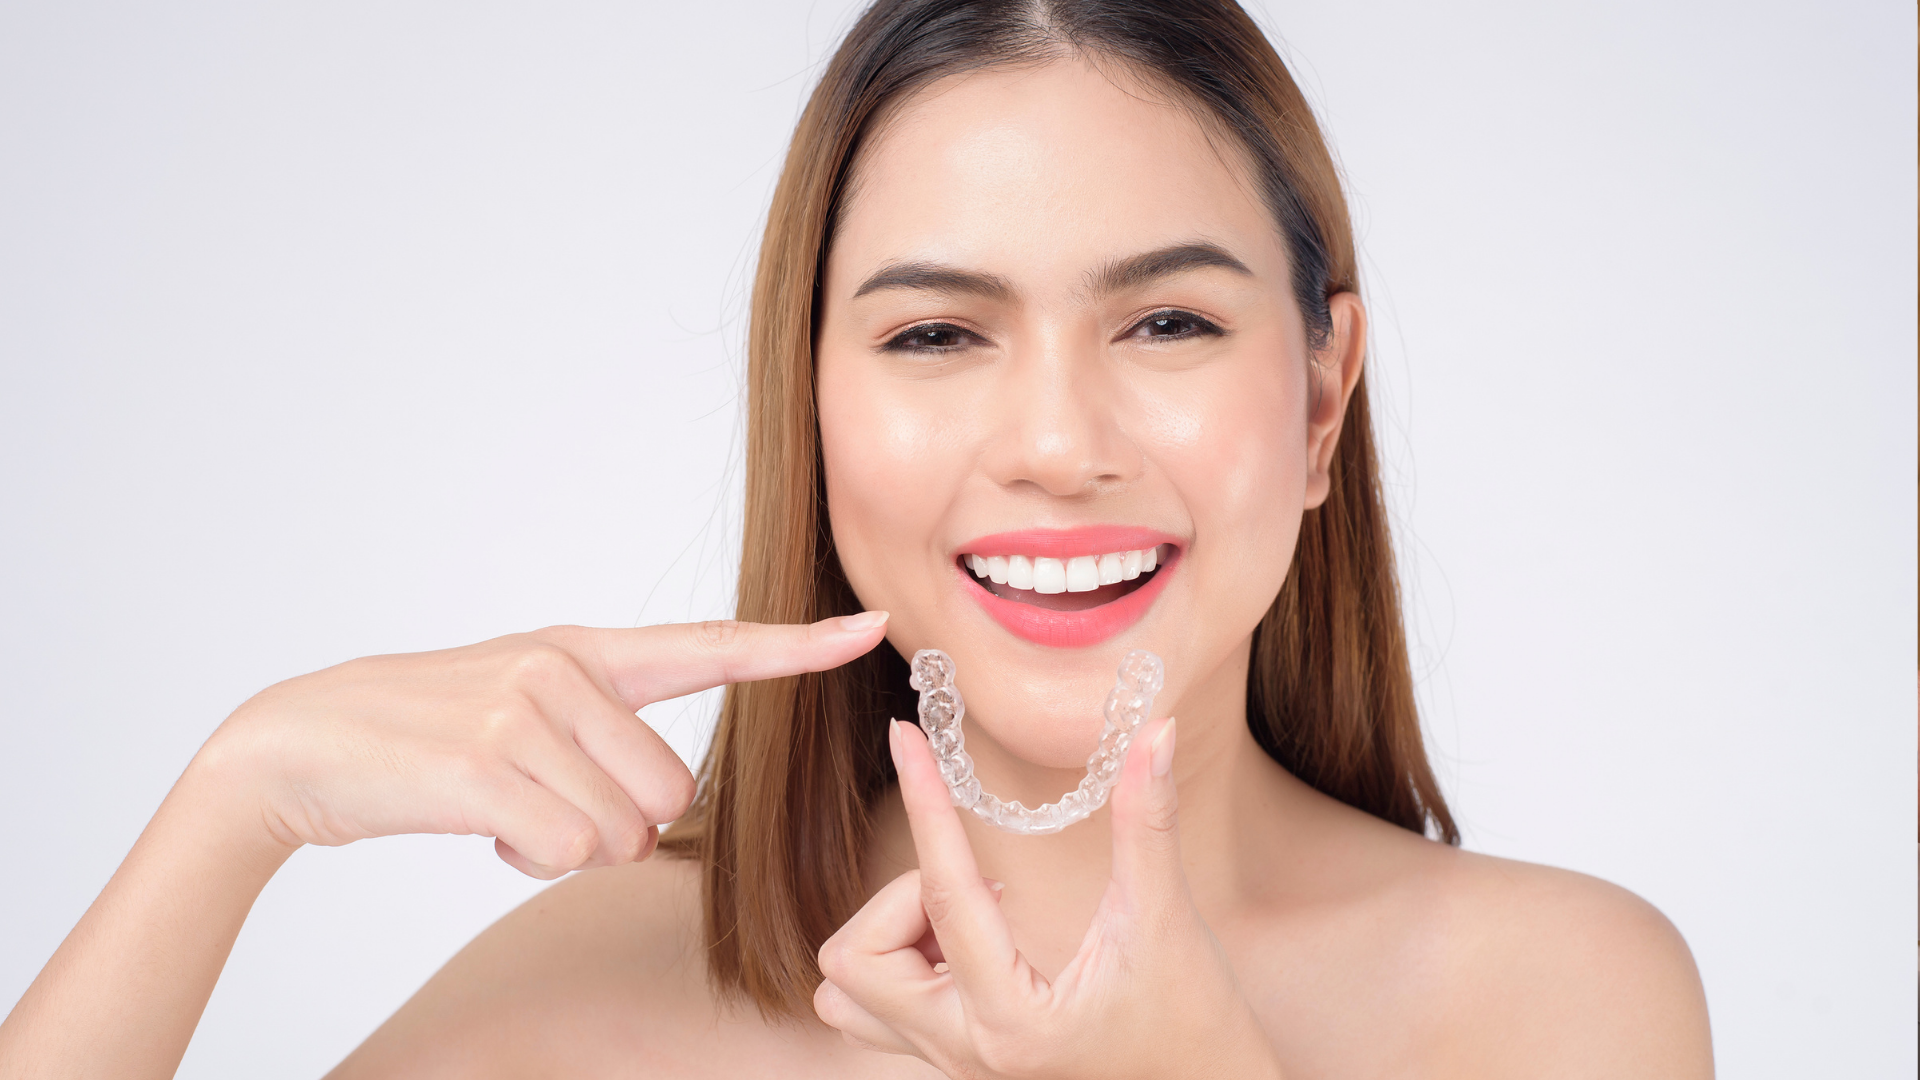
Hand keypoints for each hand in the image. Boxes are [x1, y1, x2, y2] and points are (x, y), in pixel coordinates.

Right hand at [192, 614, 889, 876]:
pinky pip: (569, 850)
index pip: (710, 644)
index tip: (867, 626)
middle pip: (669, 792)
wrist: (305, 743)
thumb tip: (654, 812)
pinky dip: (530, 859)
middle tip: (538, 801)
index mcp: (583, 651)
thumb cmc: (427, 734)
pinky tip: (482, 827)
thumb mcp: (521, 702)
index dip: (794, 645)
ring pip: (623, 830)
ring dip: (566, 845)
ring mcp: (525, 711)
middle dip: (614, 824)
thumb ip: (600, 728)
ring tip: (502, 806)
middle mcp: (565, 669)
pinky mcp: (487, 765)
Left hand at [812, 716, 1285, 1079]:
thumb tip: (1156, 732)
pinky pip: (878, 1009)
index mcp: (1013, 1018)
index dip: (924, 802)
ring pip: (848, 993)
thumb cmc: (1194, 1025)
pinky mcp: (956, 1061)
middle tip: (986, 884)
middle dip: (900, 899)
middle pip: (855, 960)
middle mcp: (965, 1050)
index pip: (941, 894)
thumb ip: (1150, 824)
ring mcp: (954, 1063)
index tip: (904, 736)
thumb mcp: (1166, 922)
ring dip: (890, 937)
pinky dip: (902, 962)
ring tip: (969, 920)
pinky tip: (969, 944)